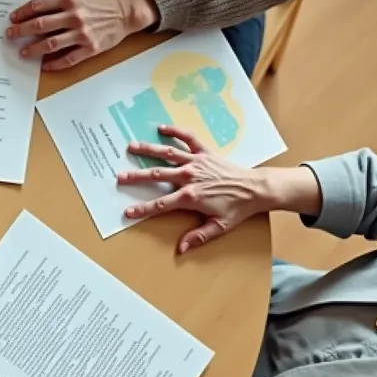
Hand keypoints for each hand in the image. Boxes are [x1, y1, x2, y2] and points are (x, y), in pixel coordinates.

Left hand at [7, 0, 158, 70]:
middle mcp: (74, 16)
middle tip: (10, 35)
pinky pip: (68, 59)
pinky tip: (44, 65)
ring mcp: (82, 34)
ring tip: (23, 52)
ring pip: (51, 44)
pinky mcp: (90, 48)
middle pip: (40, 25)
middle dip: (21, 31)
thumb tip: (37, 7)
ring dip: (34, 49)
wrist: (125, 10)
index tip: (13, 19)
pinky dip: (54, 63)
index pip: (38, 6)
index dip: (22, 13)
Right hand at [117, 125, 269, 253]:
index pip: (160, 205)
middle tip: (120, 176)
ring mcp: (196, 162)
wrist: (256, 189)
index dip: (142, 209)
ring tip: (130, 146)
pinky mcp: (205, 152)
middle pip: (156, 175)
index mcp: (190, 197)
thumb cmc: (238, 209)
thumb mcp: (219, 226)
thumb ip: (198, 236)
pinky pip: (188, 139)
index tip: (128, 211)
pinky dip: (175, 132)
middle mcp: (189, 177)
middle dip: (136, 176)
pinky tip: (162, 128)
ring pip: (167, 154)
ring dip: (148, 150)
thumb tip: (181, 248)